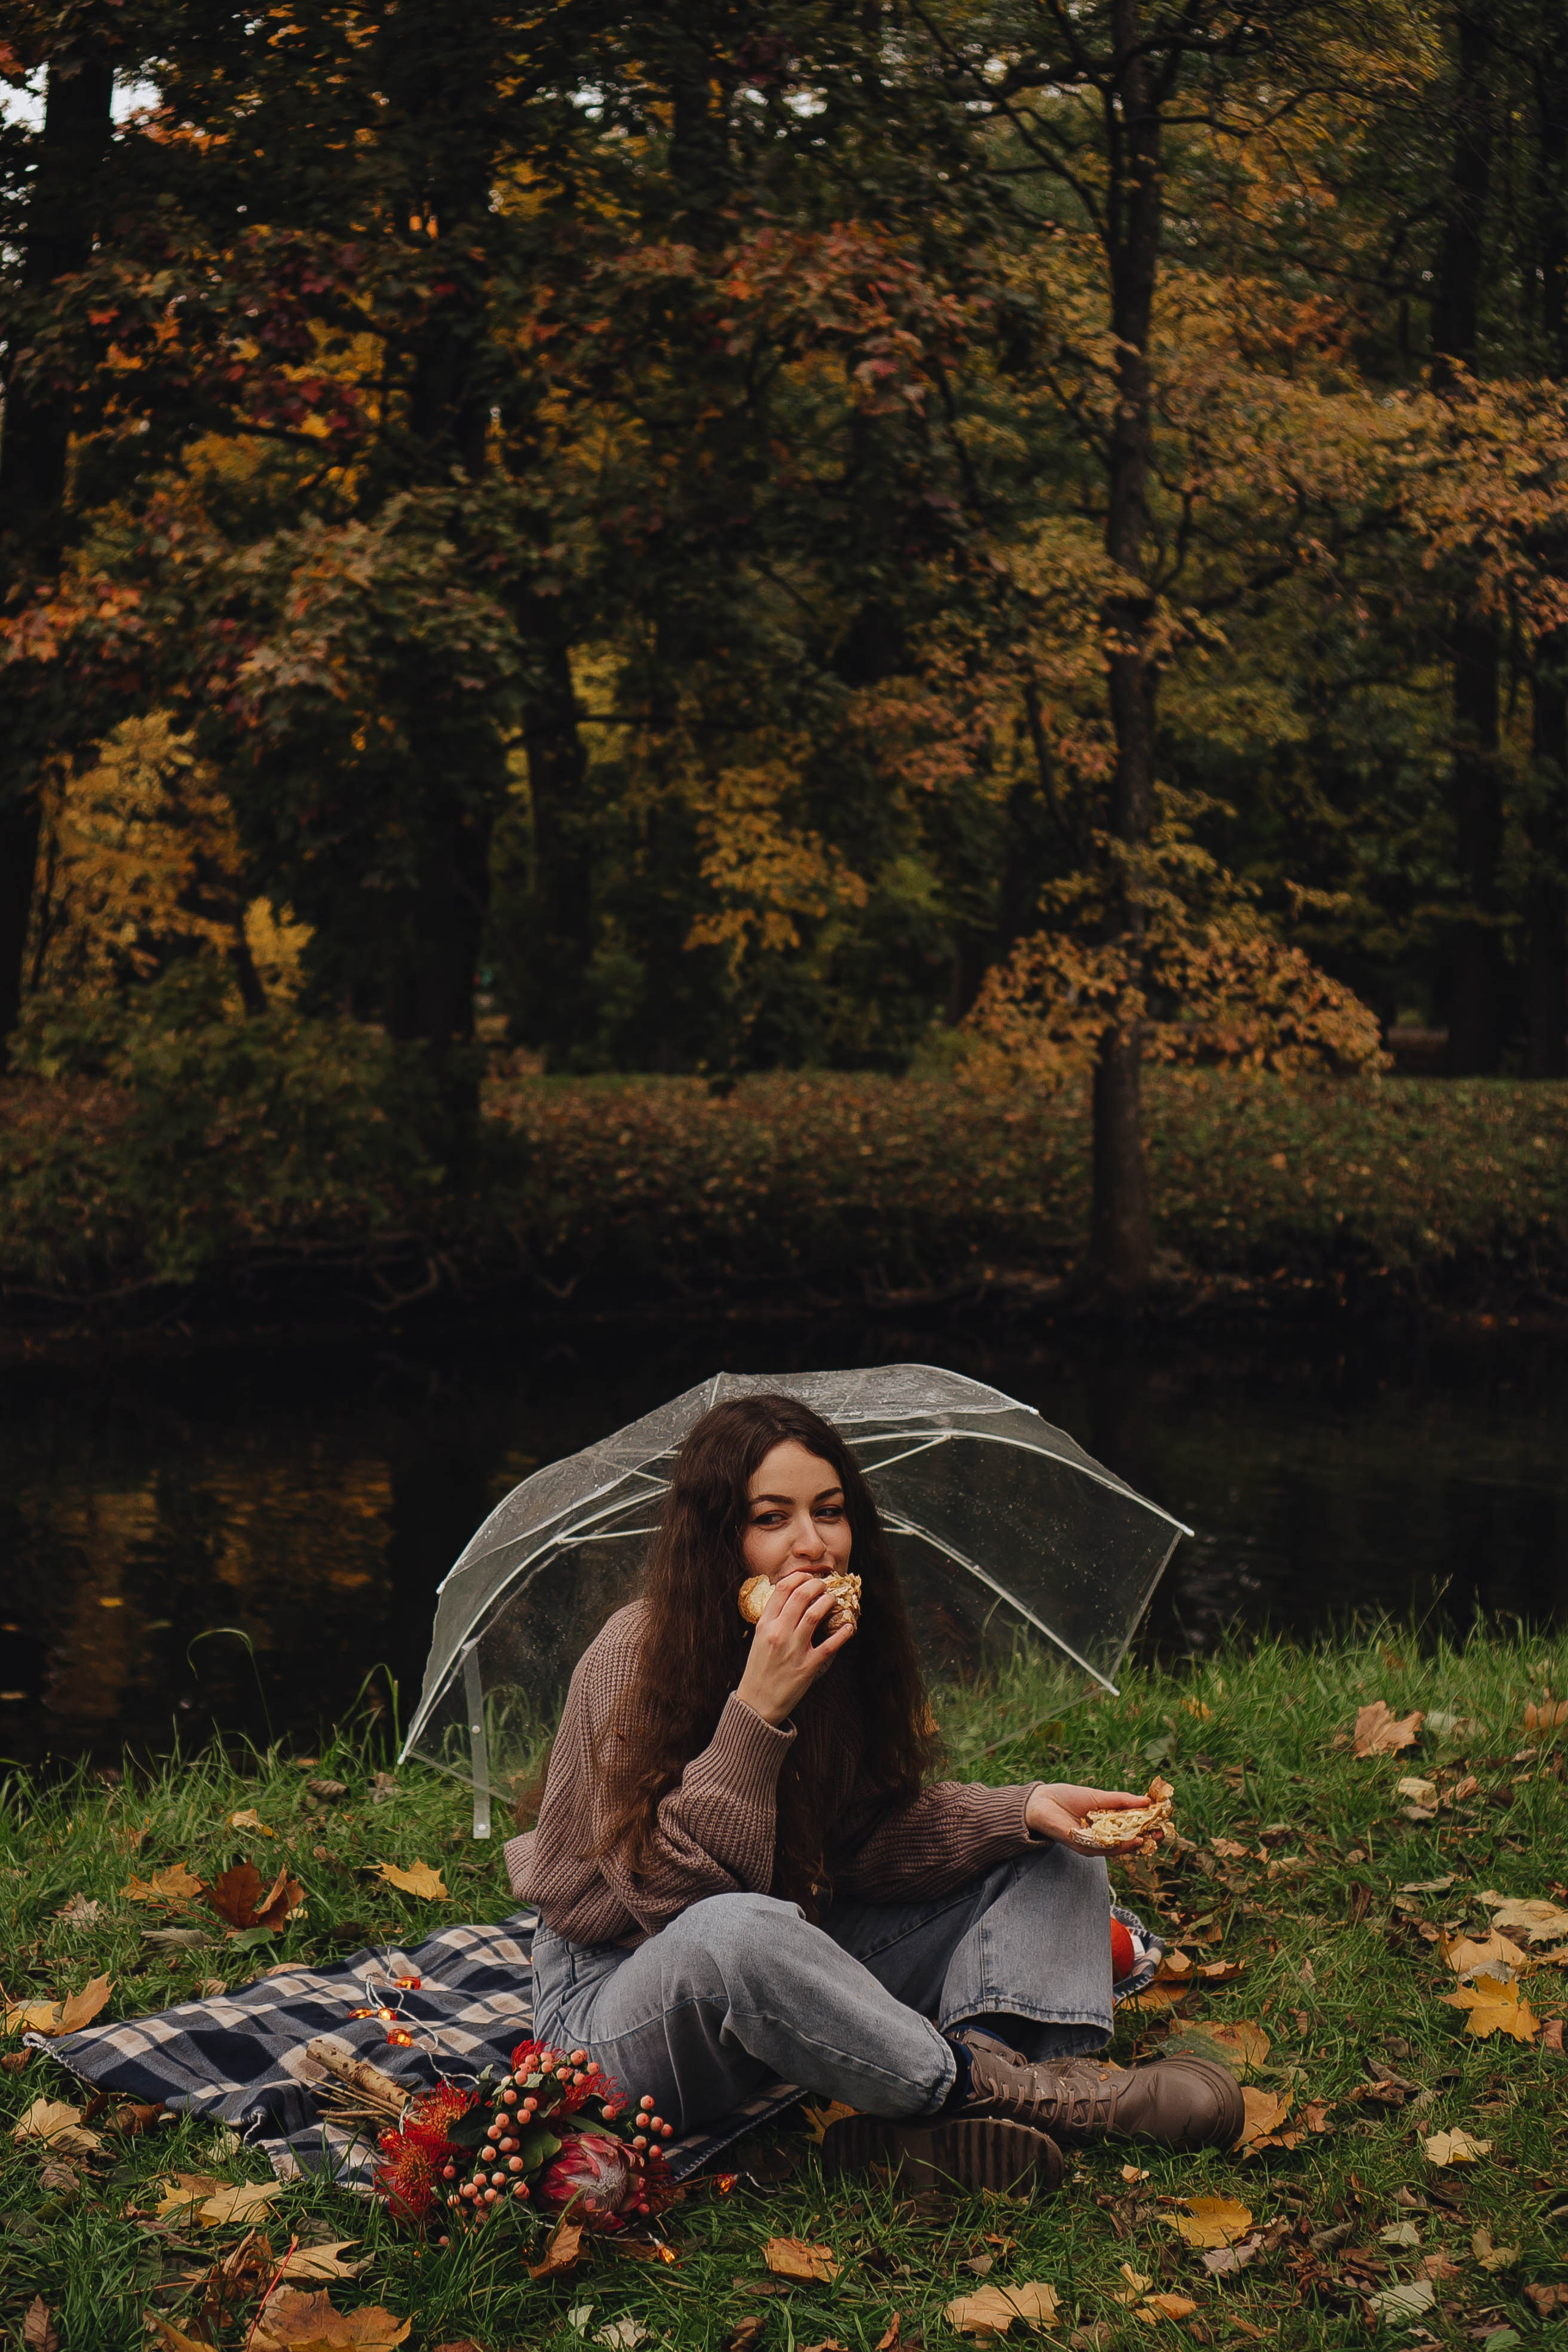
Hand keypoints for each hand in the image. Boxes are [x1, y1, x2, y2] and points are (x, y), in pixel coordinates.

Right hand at [735, 1568, 855, 1725]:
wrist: (757, 1703)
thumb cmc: (759, 1669)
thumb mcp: (759, 1639)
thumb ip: (773, 1619)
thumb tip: (791, 1597)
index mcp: (765, 1625)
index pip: (782, 1589)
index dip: (799, 1577)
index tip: (808, 1577)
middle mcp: (779, 1633)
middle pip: (801, 1596)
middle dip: (816, 1585)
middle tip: (823, 1586)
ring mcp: (794, 1650)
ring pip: (814, 1614)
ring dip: (828, 1602)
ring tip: (832, 1600)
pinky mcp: (808, 1666)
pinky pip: (830, 1645)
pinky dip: (842, 1633)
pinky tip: (848, 1626)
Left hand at [1024, 1783, 1159, 1851]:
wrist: (1040, 1802)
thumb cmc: (1067, 1798)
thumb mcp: (1098, 1797)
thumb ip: (1120, 1801)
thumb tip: (1146, 1800)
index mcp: (1106, 1823)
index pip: (1130, 1828)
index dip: (1146, 1826)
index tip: (1161, 1820)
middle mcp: (1101, 1836)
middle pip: (1127, 1841)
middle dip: (1145, 1838)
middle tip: (1160, 1834)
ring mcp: (1091, 1843)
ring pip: (1116, 1848)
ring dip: (1133, 1843)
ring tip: (1148, 1837)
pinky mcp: (1081, 1845)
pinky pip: (1102, 1848)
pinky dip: (1117, 1846)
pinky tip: (1129, 1840)